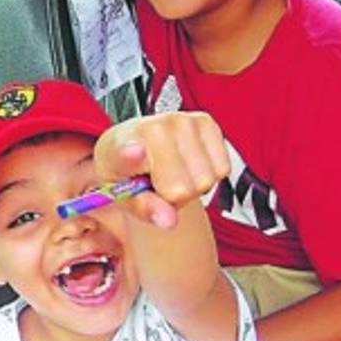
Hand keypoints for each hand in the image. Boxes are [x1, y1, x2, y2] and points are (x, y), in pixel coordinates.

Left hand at [94, 112, 229, 228]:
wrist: (135, 148)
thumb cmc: (127, 174)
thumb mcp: (124, 197)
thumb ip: (144, 209)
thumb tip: (169, 220)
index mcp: (118, 146)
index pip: (127, 154)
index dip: (132, 157)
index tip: (136, 153)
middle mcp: (152, 126)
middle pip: (182, 189)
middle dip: (174, 196)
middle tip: (158, 186)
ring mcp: (181, 120)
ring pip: (205, 180)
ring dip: (192, 186)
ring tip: (171, 175)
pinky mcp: (205, 122)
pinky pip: (222, 168)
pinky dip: (209, 174)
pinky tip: (187, 165)